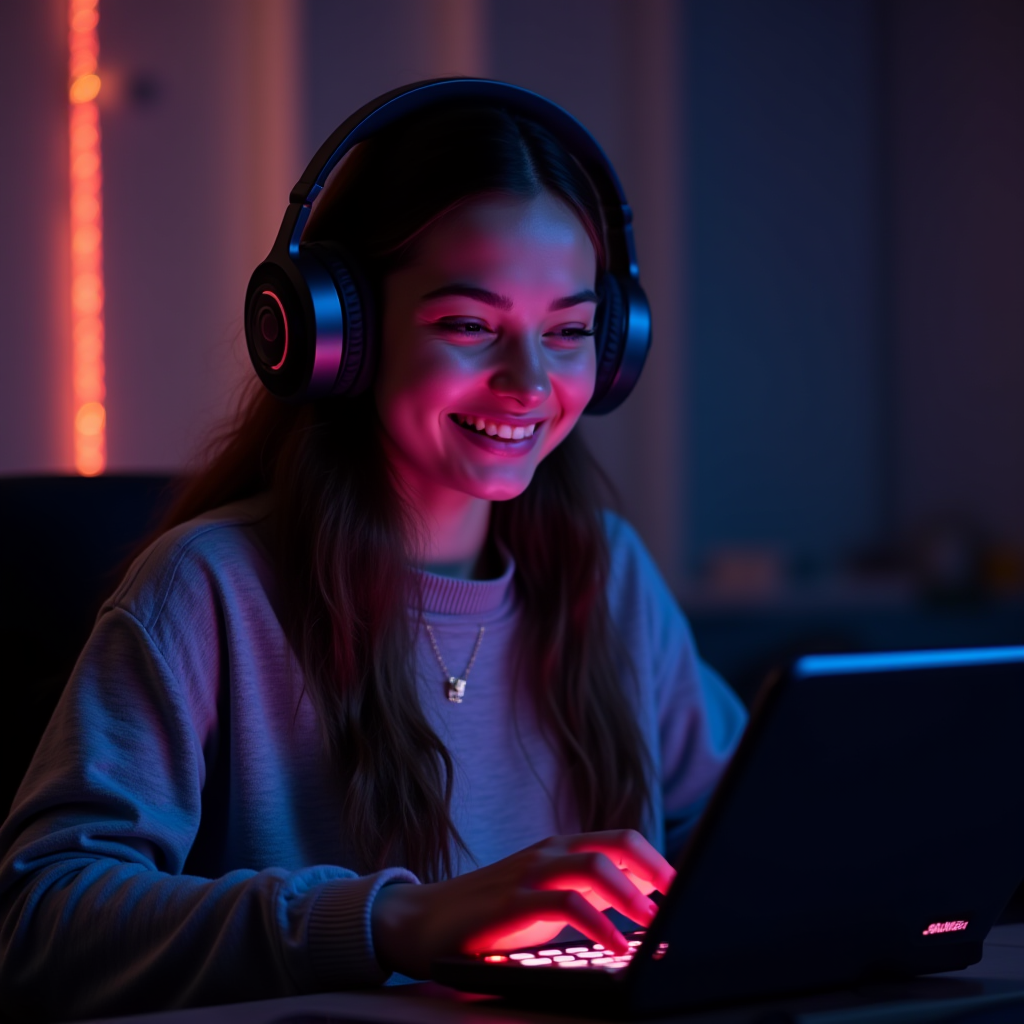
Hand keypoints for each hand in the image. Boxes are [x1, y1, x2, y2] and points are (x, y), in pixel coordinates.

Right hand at [370, 830, 675, 978]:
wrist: (420, 922)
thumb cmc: (489, 915)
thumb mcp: (544, 898)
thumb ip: (587, 894)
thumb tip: (643, 901)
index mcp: (559, 848)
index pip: (620, 839)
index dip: (658, 861)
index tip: (684, 889)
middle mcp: (548, 852)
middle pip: (617, 843)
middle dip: (656, 870)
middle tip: (680, 900)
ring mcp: (528, 874)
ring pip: (593, 866)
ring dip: (632, 894)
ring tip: (654, 923)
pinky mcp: (511, 903)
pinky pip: (565, 905)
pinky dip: (597, 924)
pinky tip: (614, 946)